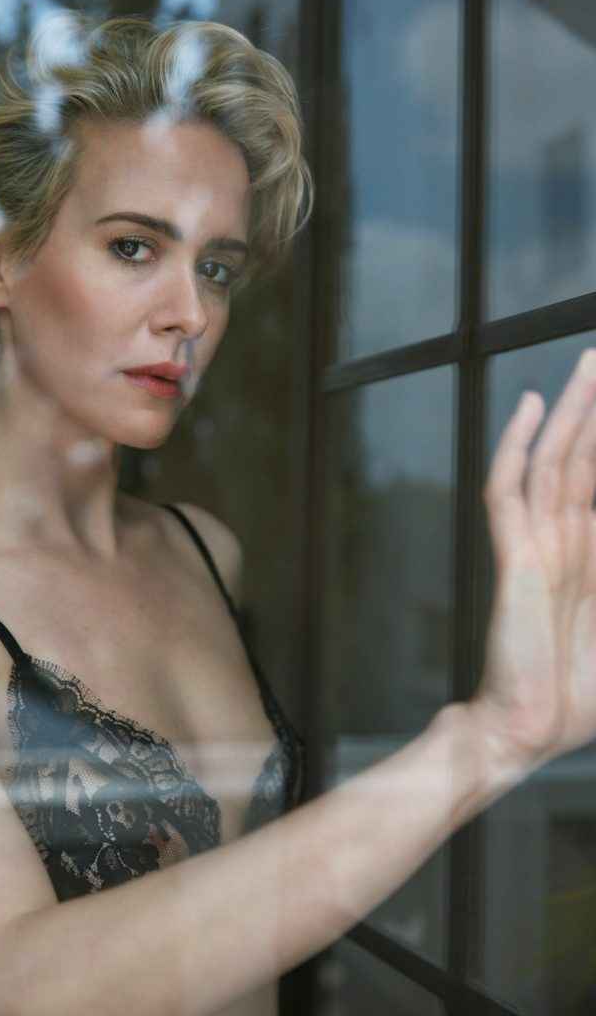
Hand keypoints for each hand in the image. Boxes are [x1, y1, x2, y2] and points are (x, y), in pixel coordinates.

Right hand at [472, 348, 595, 781]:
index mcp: (594, 559)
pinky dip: (517, 447)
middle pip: (582, 459)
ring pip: (552, 462)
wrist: (530, 729)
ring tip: (586, 367)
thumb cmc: (579, 696)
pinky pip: (509, 490)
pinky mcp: (515, 557)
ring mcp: (537, 545)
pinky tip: (529, 409)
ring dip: (570, 414)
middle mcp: (567, 542)